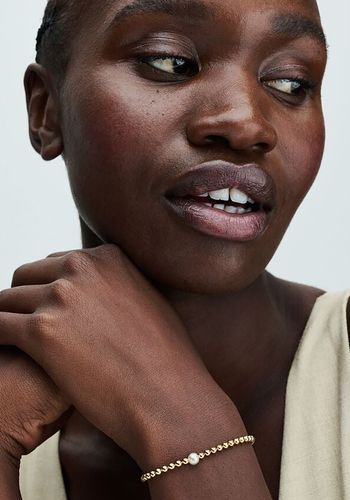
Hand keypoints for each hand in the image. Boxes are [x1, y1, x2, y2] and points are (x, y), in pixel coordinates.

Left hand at [0, 245, 228, 466]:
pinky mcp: (42, 331)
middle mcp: (82, 267)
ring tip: (17, 345)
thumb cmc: (165, 358)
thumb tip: (96, 295)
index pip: (56, 263)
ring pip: (6, 300)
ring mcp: (61, 296)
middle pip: (26, 275)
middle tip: (32, 330)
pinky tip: (7, 354)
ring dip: (9, 321)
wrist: (169, 396)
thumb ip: (117, 287)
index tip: (50, 312)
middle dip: (26, 301)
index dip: (50, 290)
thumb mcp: (148, 301)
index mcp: (106, 257)